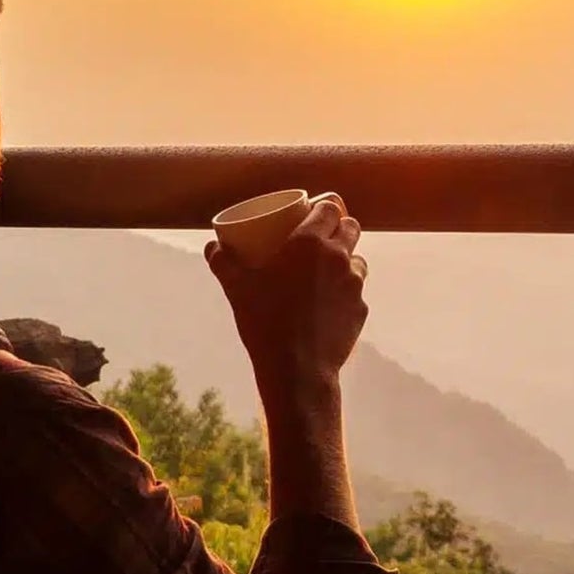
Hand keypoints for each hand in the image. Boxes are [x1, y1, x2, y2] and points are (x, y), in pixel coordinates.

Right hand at [206, 192, 367, 405]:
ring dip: (346, 259)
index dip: (325, 204)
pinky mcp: (361, 310)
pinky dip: (345, 292)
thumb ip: (222, 262)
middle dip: (340, 226)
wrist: (296, 370)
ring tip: (327, 270)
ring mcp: (355, 284)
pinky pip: (357, 292)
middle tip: (322, 236)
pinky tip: (329, 303)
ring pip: (358, 259)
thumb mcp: (236, 288)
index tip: (315, 209)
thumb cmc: (264, 323)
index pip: (330, 206)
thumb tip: (211, 247)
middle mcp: (339, 257)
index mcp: (311, 242)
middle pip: (351, 226)